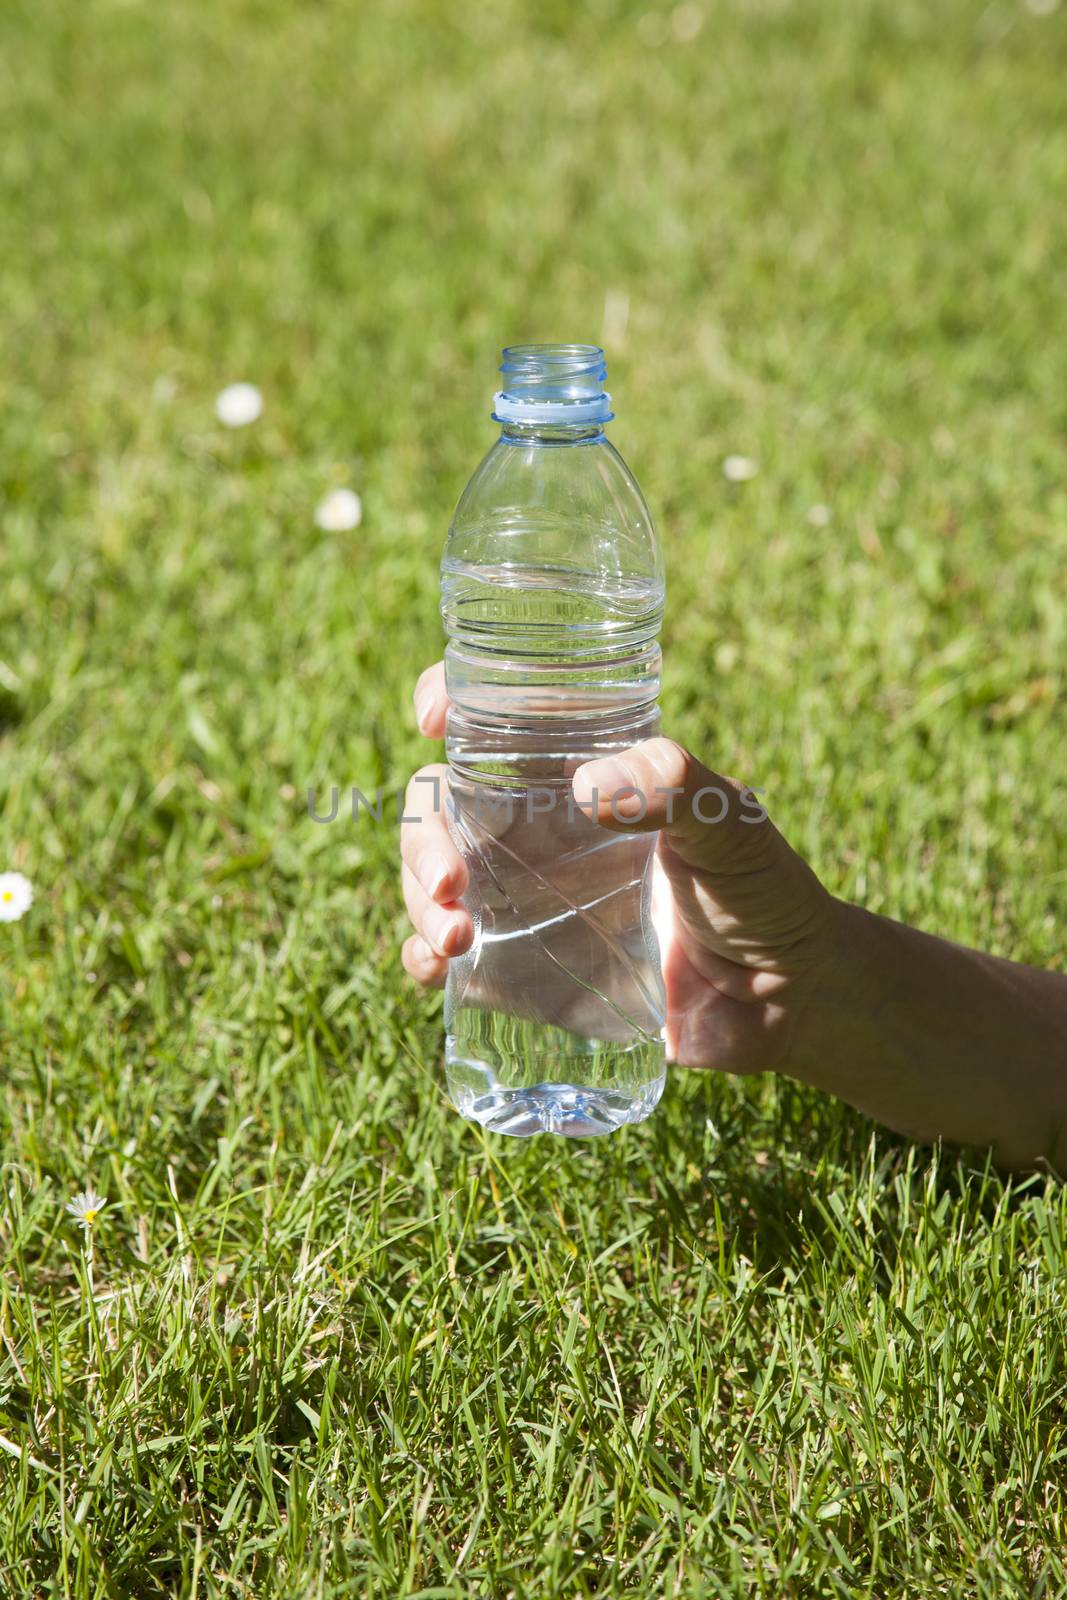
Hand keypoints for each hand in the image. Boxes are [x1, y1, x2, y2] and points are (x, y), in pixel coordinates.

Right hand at [400, 662, 836, 1075]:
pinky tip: (437, 968)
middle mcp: (539, 832)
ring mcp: (526, 901)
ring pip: (433, 881)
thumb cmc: (763, 891)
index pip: (497, 722)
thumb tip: (588, 785)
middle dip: (424, 839)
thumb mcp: (733, 825)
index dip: (451, 703)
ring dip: (419, 901)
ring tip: (454, 940)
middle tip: (450, 883)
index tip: (433, 717)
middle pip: (442, 810)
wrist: (787, 1001)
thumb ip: (679, 788)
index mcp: (580, 776)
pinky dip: (425, 958)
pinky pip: (449, 958)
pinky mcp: (524, 969)